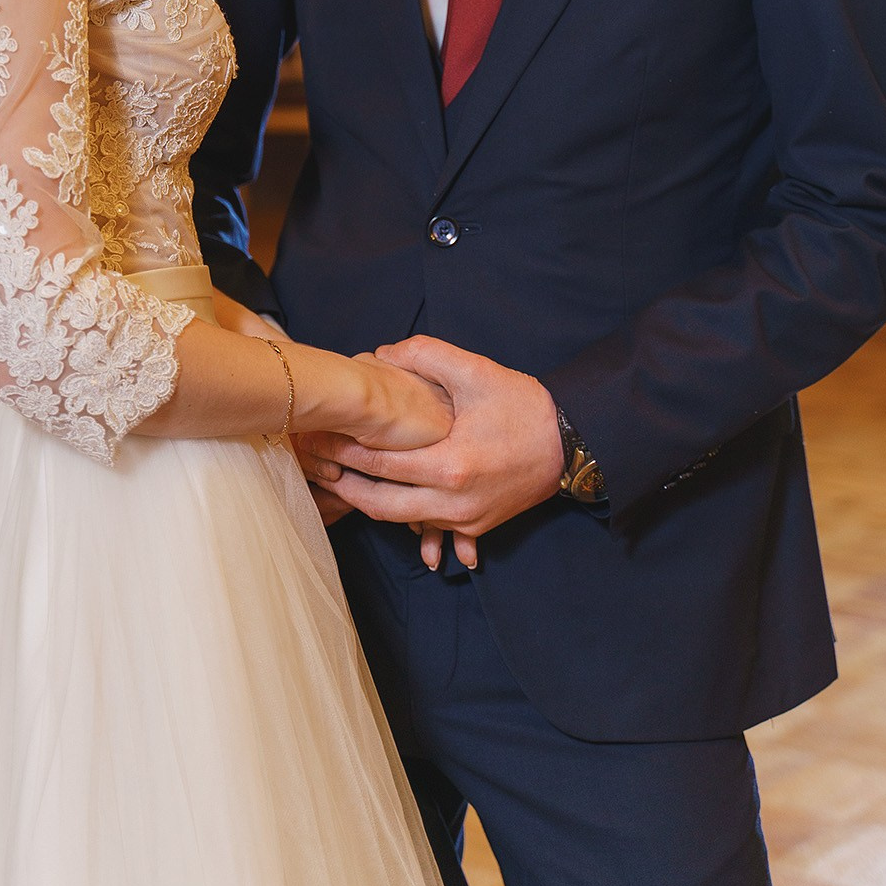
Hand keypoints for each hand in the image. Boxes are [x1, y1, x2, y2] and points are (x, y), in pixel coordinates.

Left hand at [298, 337, 564, 567]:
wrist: (570, 444)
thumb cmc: (522, 405)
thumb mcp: (475, 370)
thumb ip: (424, 355)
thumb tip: (378, 354)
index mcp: (450, 465)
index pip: (381, 463)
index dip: (344, 450)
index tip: (317, 436)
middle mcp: (454, 502)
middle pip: (381, 503)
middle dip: (344, 483)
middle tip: (316, 464)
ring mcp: (465, 520)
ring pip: (401, 521)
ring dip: (367, 503)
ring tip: (336, 481)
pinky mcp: (476, 526)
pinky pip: (432, 532)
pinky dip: (406, 524)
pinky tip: (383, 512)